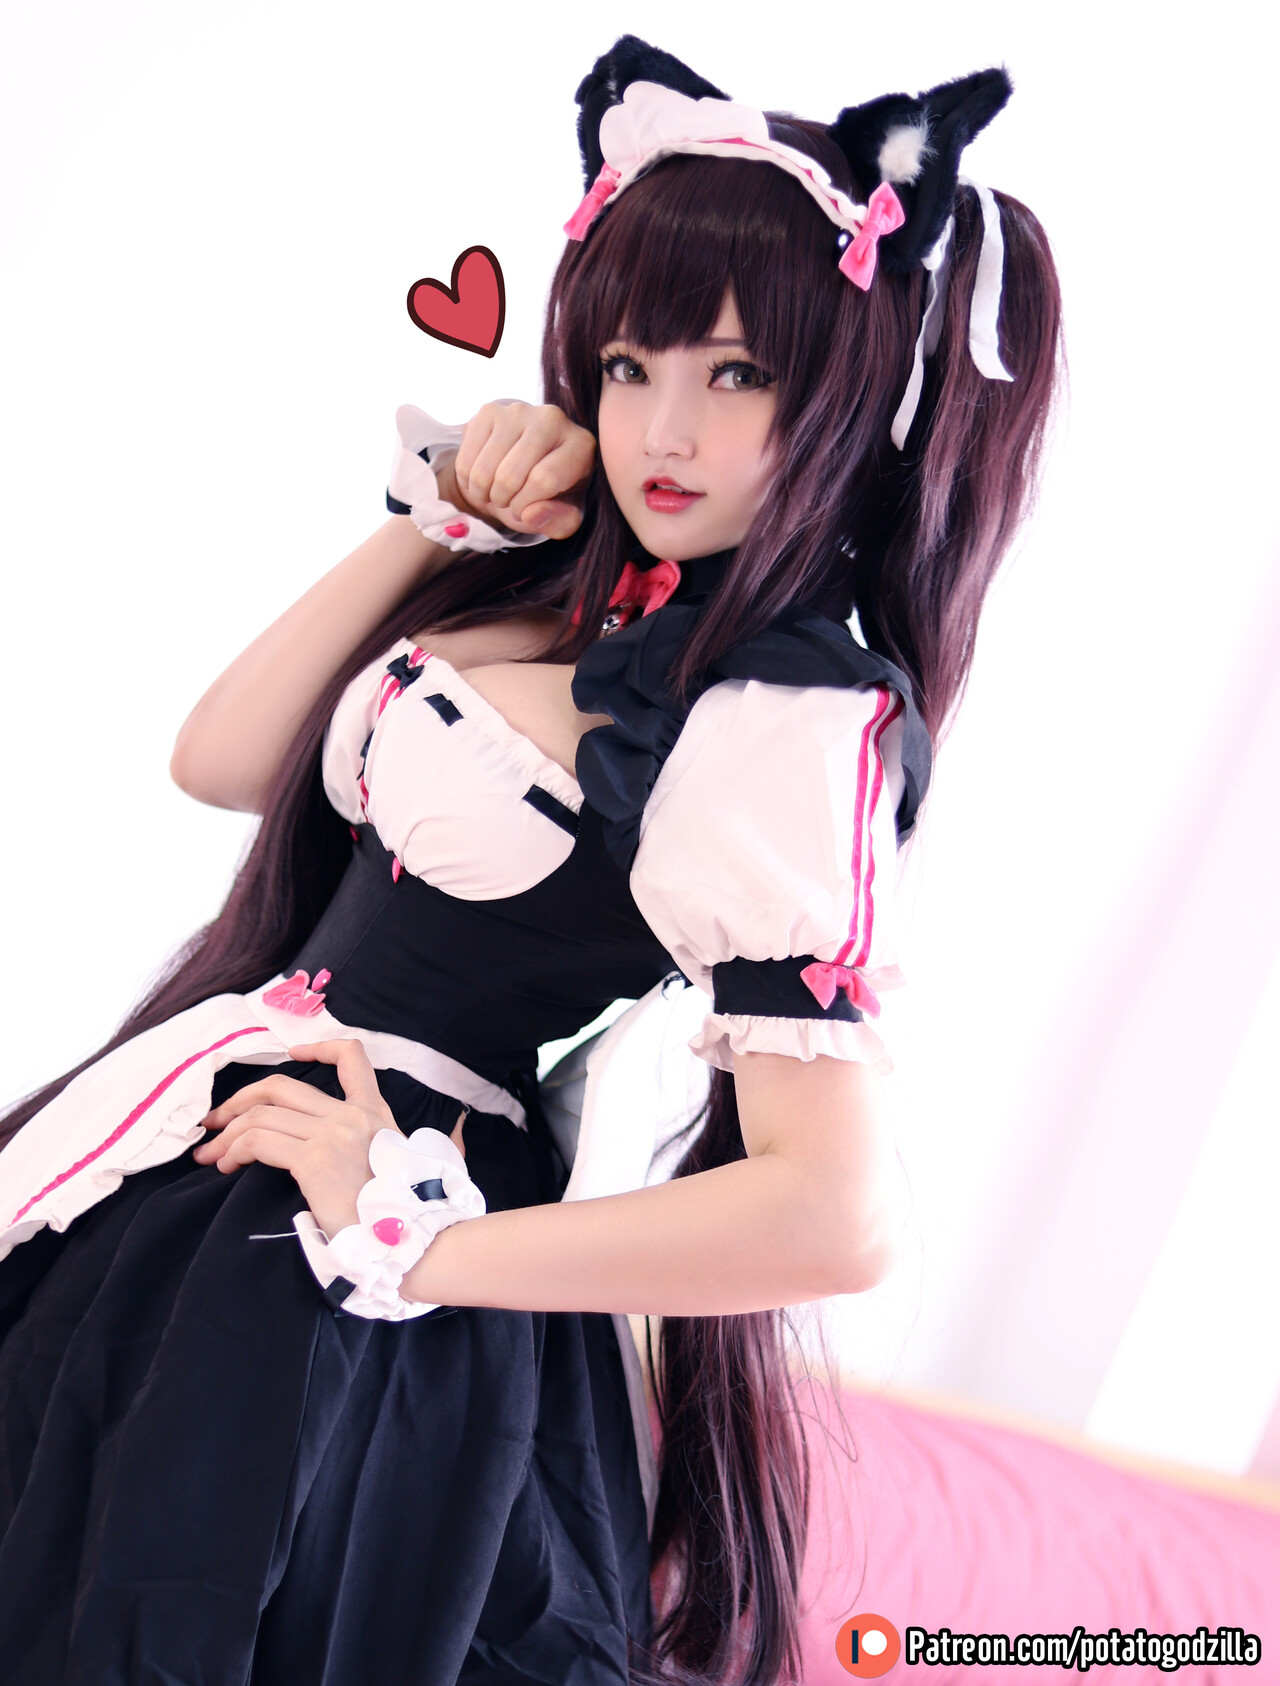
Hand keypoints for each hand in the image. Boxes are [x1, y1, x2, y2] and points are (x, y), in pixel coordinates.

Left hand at [192, 1039, 398, 1238]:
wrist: (410, 1235)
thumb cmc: (397, 1210)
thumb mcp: (391, 1161)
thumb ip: (363, 1143)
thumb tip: (324, 1150)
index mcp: (374, 1112)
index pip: (352, 1058)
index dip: (320, 1047)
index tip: (294, 1054)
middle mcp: (353, 1115)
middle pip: (281, 1086)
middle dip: (239, 1099)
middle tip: (217, 1120)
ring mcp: (333, 1134)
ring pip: (261, 1114)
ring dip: (226, 1133)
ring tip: (210, 1154)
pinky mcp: (315, 1160)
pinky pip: (258, 1142)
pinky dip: (233, 1150)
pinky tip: (227, 1165)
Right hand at [446, 401, 594, 540]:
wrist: (524, 465)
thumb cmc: (550, 495)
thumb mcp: (564, 516)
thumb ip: (559, 522)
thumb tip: (530, 513)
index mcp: (581, 445)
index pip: (544, 480)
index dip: (525, 506)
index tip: (524, 511)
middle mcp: (553, 419)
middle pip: (510, 475)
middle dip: (503, 500)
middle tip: (507, 501)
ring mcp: (519, 410)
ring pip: (486, 469)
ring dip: (484, 492)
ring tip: (495, 492)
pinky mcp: (490, 411)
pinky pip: (467, 459)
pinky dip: (468, 479)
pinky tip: (481, 478)